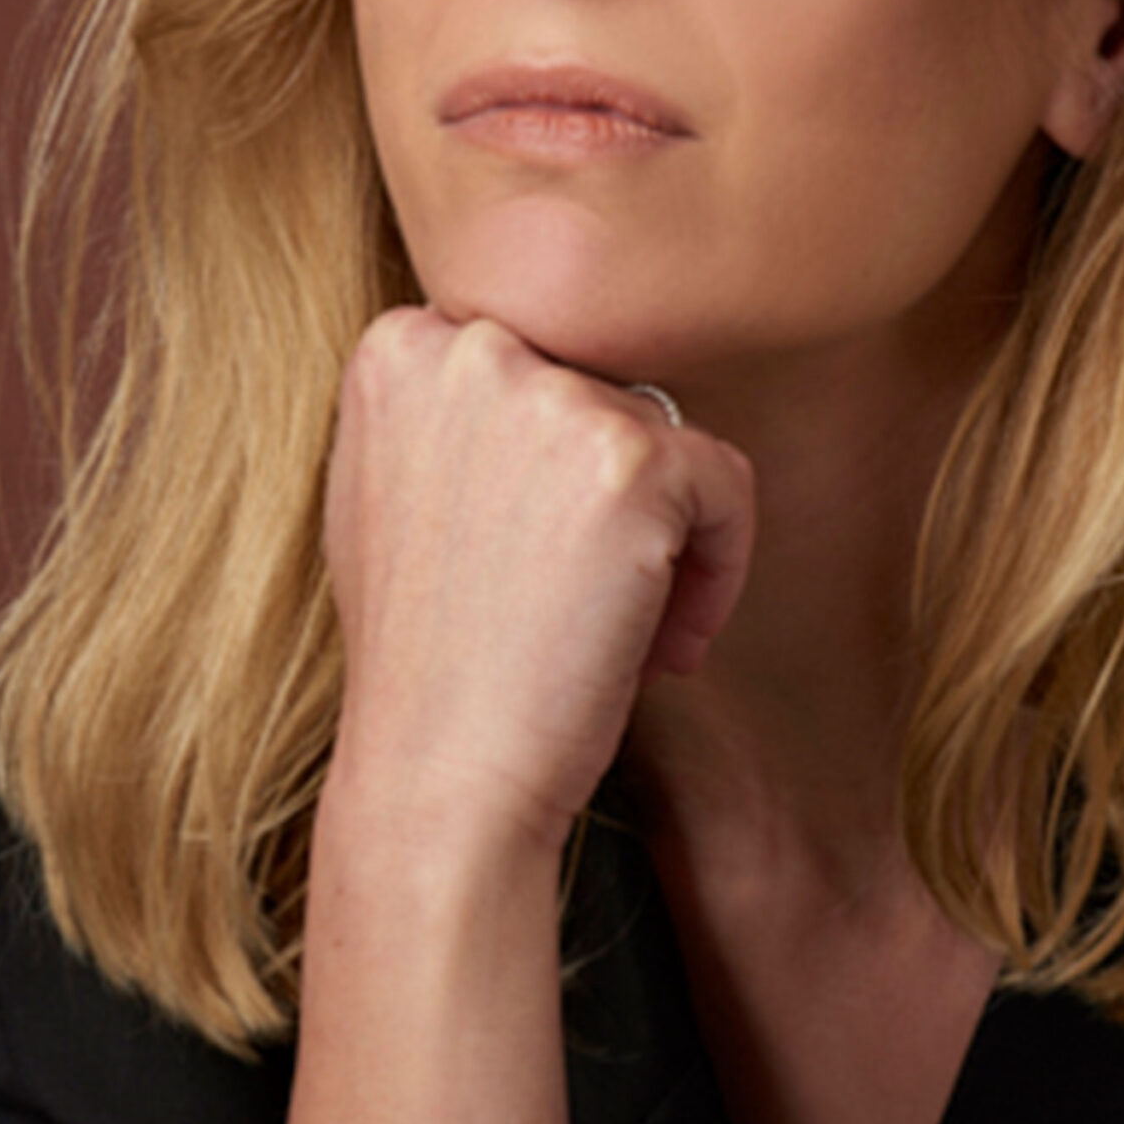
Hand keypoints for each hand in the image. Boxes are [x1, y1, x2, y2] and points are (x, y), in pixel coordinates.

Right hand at [320, 306, 754, 847]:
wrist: (438, 775)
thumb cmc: (428, 656)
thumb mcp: (395, 492)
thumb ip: (458, 413)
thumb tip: (549, 380)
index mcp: (403, 349)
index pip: (543, 368)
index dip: (558, 473)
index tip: (546, 562)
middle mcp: (470, 349)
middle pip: (609, 399)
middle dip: (618, 507)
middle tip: (586, 610)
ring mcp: (551, 398)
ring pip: (672, 442)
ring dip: (669, 543)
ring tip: (622, 637)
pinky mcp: (631, 458)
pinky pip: (728, 485)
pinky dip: (720, 568)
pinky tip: (669, 649)